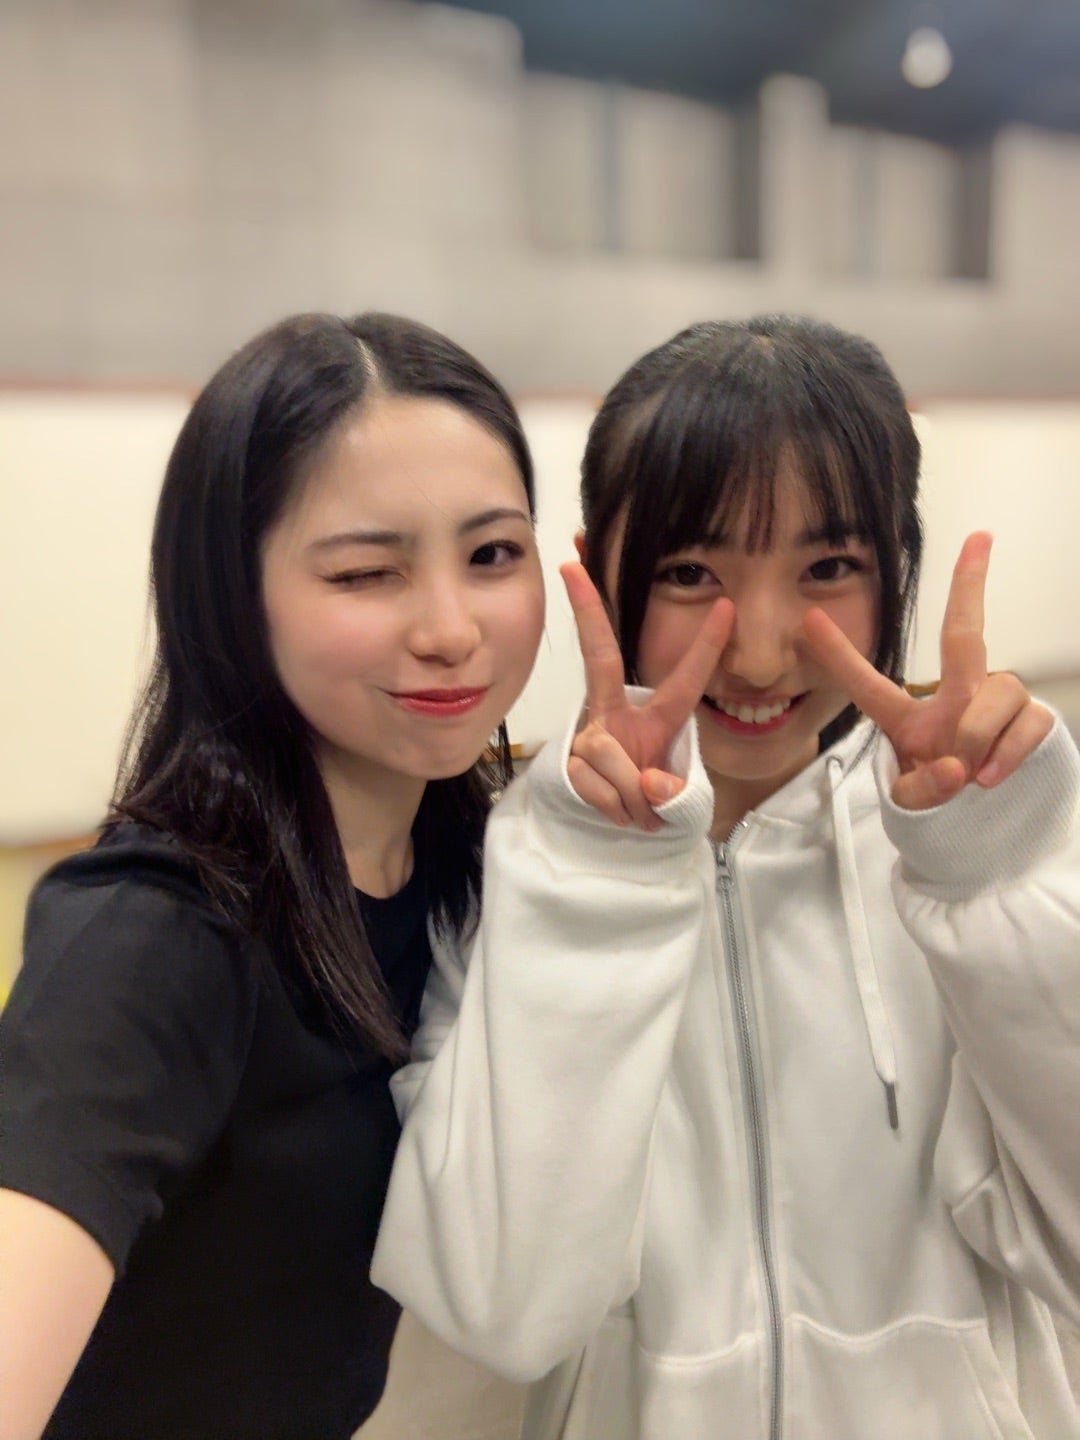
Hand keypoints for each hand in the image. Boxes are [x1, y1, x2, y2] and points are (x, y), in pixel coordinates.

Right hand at [560, 562, 732, 828]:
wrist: (620, 827)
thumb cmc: (653, 796)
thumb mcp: (675, 797)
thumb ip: (671, 791)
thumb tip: (650, 785)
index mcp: (655, 714)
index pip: (686, 679)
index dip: (708, 645)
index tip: (727, 606)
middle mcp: (614, 713)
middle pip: (599, 656)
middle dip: (588, 609)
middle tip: (572, 564)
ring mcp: (589, 735)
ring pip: (612, 756)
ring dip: (634, 797)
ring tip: (642, 812)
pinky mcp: (569, 762)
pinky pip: (599, 786)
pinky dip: (617, 809)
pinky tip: (620, 814)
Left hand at [803, 532, 1053, 810]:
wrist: (985, 829)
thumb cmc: (941, 801)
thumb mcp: (913, 803)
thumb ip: (921, 790)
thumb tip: (955, 768)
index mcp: (907, 718)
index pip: (867, 684)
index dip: (837, 655)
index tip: (809, 618)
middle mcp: (954, 699)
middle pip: (963, 634)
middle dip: (969, 584)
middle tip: (978, 539)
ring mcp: (995, 707)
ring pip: (999, 689)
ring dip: (979, 732)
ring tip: (967, 773)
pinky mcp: (1032, 721)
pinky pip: (1028, 719)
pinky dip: (1009, 750)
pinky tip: (990, 777)